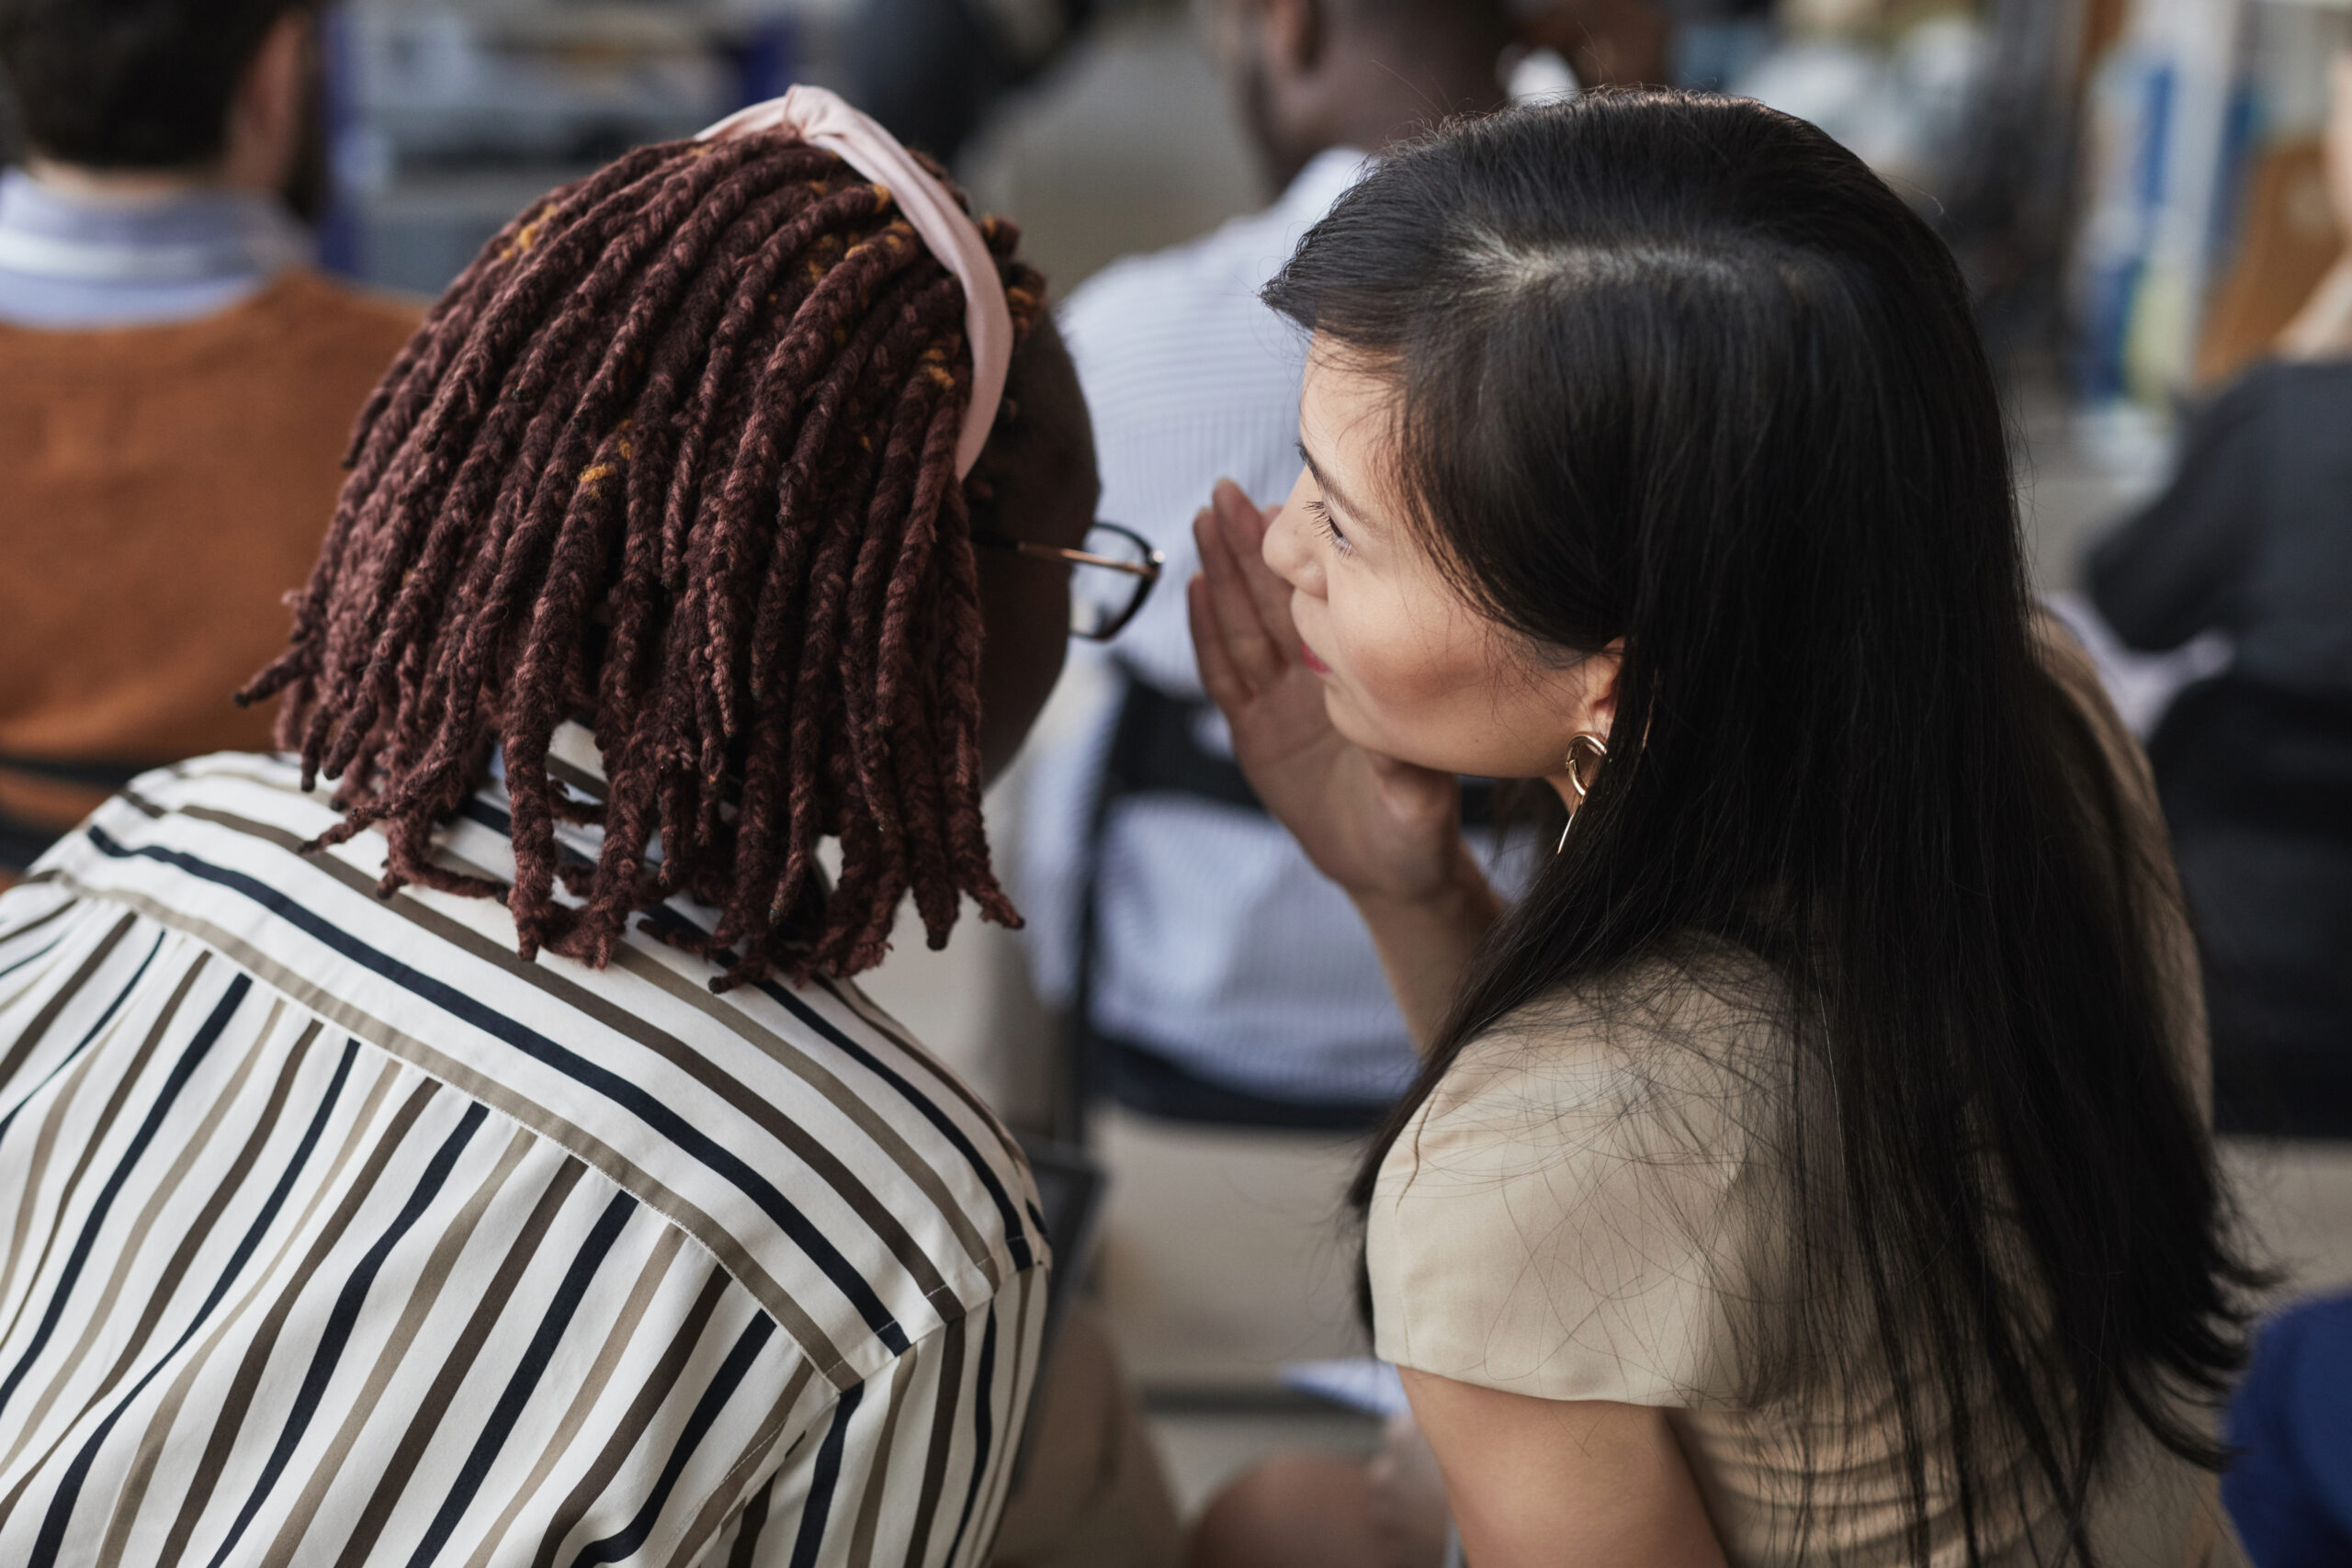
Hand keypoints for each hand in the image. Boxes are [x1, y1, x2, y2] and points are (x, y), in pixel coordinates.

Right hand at [1187, 479, 1473, 906]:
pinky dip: (1207, 634)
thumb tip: (1387, 718)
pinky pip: (1225, 677)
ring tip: (1202, 521)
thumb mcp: (1422, 791)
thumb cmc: (1419, 826)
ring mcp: (1281, 703)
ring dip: (1221, 575)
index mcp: (1354, 677)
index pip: (1318, 606)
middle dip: (1246, 546)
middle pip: (1270, 603)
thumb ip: (1401, 757)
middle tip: (1223, 492)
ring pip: (1243, 628)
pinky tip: (1193, 588)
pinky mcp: (1253, 734)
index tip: (1282, 507)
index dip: (1296, 558)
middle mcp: (1315, 679)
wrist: (1391, 870)